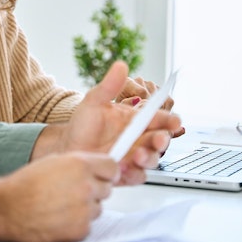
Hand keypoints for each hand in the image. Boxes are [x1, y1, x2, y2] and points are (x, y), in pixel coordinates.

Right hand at [0, 152, 118, 241]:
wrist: (9, 208)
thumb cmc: (26, 184)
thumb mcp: (54, 161)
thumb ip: (78, 163)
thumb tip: (94, 168)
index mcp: (80, 165)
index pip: (113, 167)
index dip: (107, 172)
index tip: (103, 175)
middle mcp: (86, 186)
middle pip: (107, 189)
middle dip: (94, 189)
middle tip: (75, 191)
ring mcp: (85, 210)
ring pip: (98, 208)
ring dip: (86, 207)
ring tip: (63, 204)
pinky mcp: (80, 229)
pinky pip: (88, 224)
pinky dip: (77, 222)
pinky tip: (61, 217)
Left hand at [33, 61, 181, 183]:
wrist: (67, 148)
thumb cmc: (82, 125)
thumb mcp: (93, 102)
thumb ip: (109, 86)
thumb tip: (121, 65)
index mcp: (135, 120)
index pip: (158, 119)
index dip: (169, 120)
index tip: (174, 121)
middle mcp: (137, 139)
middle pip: (160, 140)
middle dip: (162, 140)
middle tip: (157, 140)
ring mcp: (133, 156)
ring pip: (152, 159)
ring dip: (148, 158)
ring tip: (136, 155)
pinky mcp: (125, 173)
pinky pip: (137, 176)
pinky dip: (134, 173)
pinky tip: (123, 168)